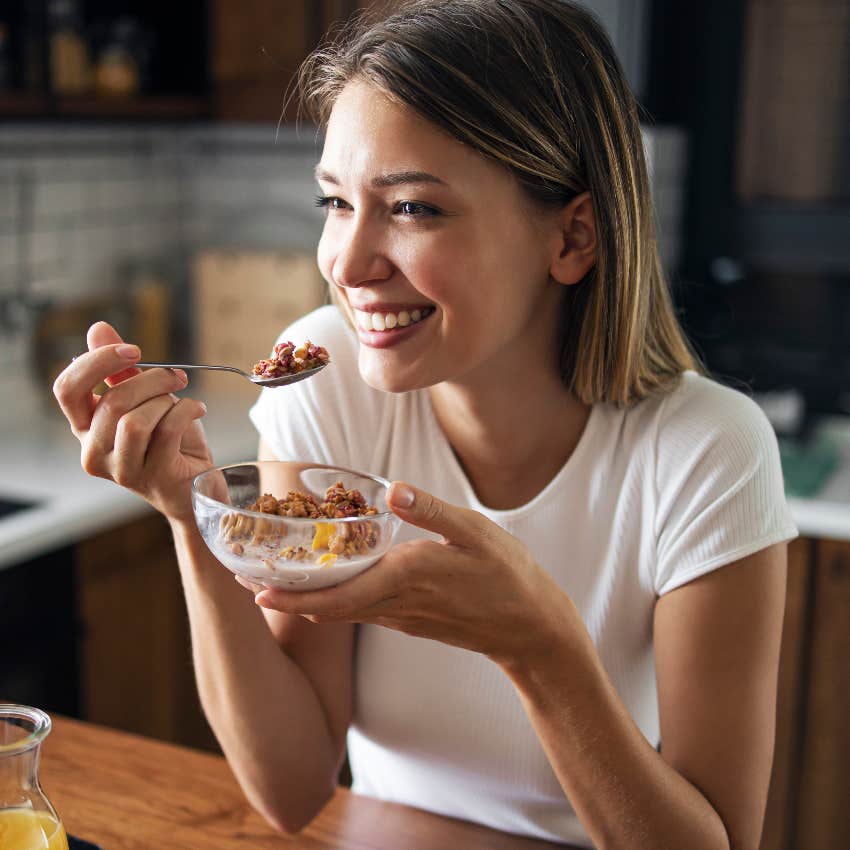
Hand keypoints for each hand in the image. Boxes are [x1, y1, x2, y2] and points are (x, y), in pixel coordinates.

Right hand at [53, 321, 211, 522]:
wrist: (196, 486)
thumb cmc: (169, 443)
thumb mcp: (145, 400)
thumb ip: (119, 369)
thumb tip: (98, 329)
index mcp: (85, 428)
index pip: (67, 389)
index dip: (97, 361)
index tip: (132, 350)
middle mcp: (95, 452)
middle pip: (111, 401)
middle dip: (150, 379)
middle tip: (175, 377)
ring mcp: (122, 470)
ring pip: (134, 420)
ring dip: (166, 400)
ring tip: (182, 401)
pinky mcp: (154, 477)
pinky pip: (166, 431)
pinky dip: (187, 411)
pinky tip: (198, 410)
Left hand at [238, 481, 576, 666]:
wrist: (529, 629)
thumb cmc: (506, 577)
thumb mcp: (475, 534)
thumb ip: (431, 511)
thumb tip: (392, 489)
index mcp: (406, 579)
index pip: (337, 594)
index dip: (293, 596)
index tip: (254, 591)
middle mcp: (395, 604)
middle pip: (327, 607)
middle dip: (285, 598)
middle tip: (244, 583)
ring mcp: (401, 617)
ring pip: (341, 611)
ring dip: (304, 599)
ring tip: (273, 579)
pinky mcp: (409, 619)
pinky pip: (360, 611)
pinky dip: (332, 599)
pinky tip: (326, 581)